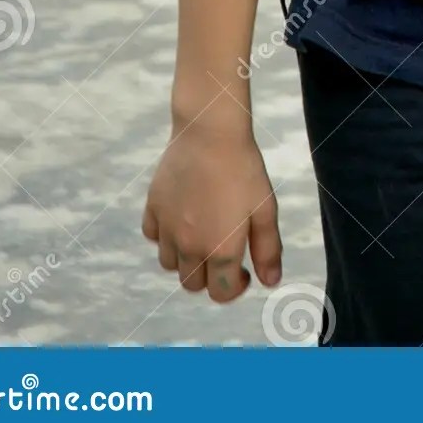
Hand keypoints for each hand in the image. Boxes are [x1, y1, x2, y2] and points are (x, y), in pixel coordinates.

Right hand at [142, 123, 281, 301]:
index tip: (244, 270)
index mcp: (220, 250)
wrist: (210, 131)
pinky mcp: (153, 208)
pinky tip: (181, 216)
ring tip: (202, 232)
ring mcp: (167, 228)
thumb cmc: (243, 168)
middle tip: (223, 249)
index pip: (221, 292)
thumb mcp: (265, 208)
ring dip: (186, 258)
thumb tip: (269, 282)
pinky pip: (153, 236)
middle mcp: (190, 246)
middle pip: (193, 284)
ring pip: (171, 264)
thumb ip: (268, 249)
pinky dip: (165, 235)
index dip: (235, 287)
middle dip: (210, 275)